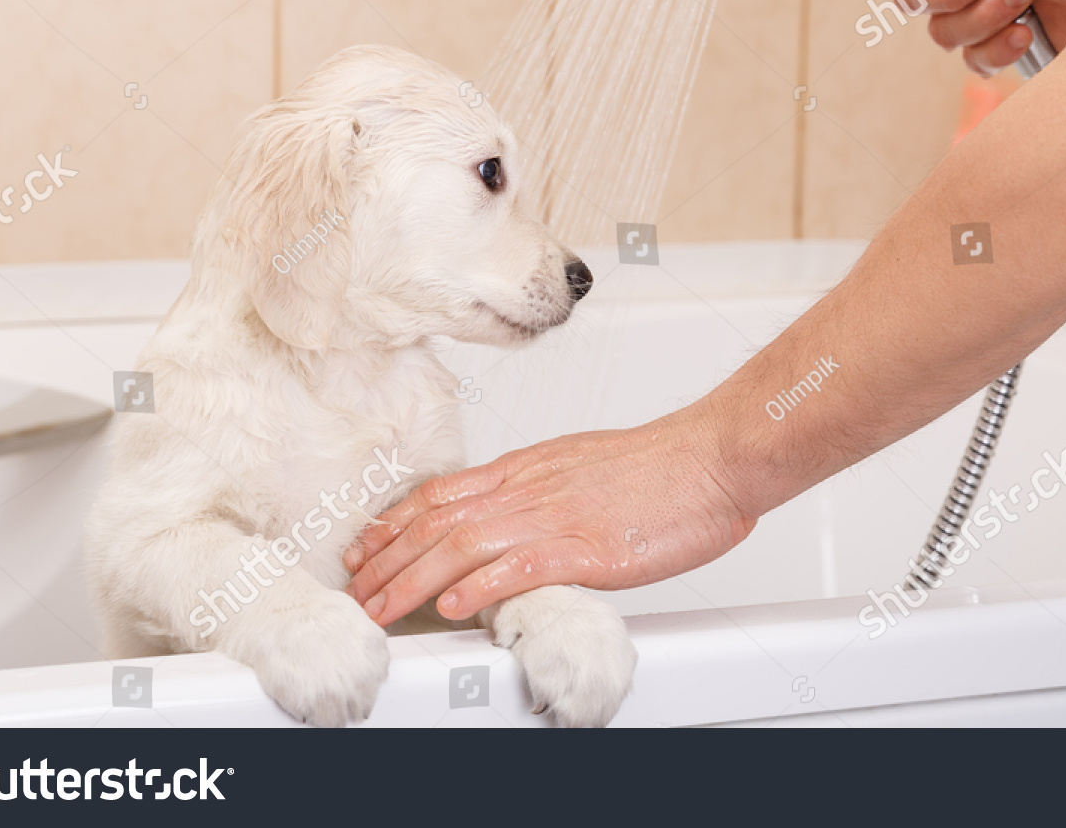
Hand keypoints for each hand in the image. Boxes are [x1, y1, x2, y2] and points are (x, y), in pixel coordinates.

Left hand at [343, 407, 756, 624]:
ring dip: (411, 581)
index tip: (366, 546)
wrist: (710, 458)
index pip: (442, 494)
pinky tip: (452, 607)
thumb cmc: (661, 466)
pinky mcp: (586, 549)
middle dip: (387, 560)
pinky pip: (518, 568)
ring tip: (380, 608)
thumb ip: (542, 490)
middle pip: (437, 523)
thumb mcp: (582, 465)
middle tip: (354, 589)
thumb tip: (515, 514)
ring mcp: (554, 518)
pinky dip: (478, 588)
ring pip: (461, 546)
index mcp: (528, 469)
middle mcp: (529, 489)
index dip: (395, 522)